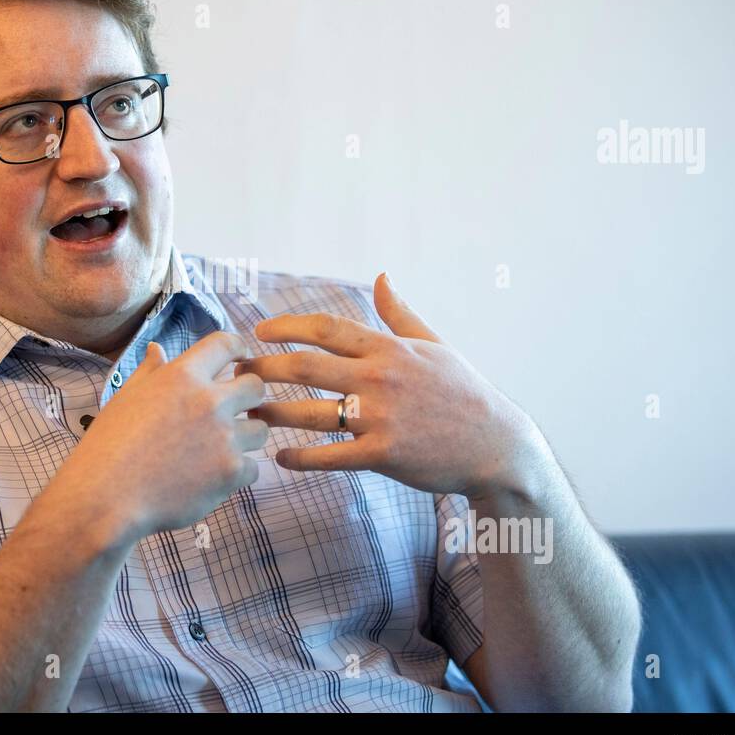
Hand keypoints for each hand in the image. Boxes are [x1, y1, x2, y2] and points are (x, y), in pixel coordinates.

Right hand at [63, 330, 268, 540]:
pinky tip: (213, 477)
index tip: (241, 359)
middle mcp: (210, 401)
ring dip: (245, 437)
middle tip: (235, 410)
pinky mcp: (231, 472)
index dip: (238, 347)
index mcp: (183, 376)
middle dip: (249, 396)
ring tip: (221, 449)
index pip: (225, 344)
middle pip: (257, 386)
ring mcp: (225, 437)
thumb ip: (150, 372)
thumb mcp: (125, 398)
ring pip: (260, 429)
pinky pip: (252, 467)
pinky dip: (237, 473)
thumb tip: (156, 348)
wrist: (107, 496)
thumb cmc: (109, 445)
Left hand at [236, 273, 538, 499]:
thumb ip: (400, 314)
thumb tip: (381, 277)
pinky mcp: (384, 454)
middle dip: (265, 367)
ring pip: (310, 412)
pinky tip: (280, 457)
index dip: (286, 327)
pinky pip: (330, 456)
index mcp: (388, 348)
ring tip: (247, 414)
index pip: (326, 328)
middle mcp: (380, 378)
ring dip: (272, 412)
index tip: (259, 332)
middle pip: (306, 366)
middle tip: (238, 374)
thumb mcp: (435, 345)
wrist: (496, 445)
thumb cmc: (463, 393)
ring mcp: (381, 417)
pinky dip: (301, 457)